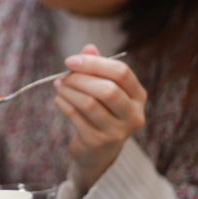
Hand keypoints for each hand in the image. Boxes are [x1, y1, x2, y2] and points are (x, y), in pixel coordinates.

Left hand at [53, 45, 146, 188]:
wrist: (98, 151)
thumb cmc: (101, 111)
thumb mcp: (103, 88)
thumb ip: (98, 68)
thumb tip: (89, 48)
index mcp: (138, 97)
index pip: (121, 72)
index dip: (94, 63)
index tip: (71, 60)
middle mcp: (133, 115)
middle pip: (107, 89)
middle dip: (79, 78)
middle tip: (64, 76)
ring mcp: (117, 132)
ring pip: (88, 103)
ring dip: (68, 90)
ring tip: (59, 85)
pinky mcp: (97, 142)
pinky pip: (75, 116)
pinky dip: (63, 103)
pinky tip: (59, 98)